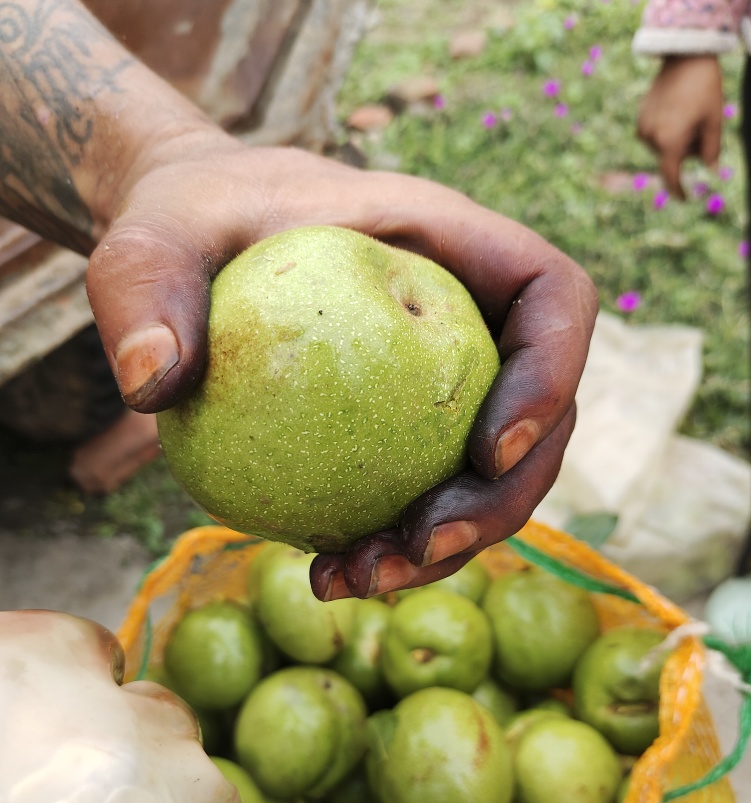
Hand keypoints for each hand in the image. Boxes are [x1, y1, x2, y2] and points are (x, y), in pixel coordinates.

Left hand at [86, 132, 595, 597]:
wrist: (199, 252)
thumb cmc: (190, 222)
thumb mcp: (150, 236)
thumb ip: (145, 287)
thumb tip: (154, 382)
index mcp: (454, 246)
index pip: (552, 298)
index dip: (551, 375)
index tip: (490, 450)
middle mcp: (472, 319)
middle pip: (543, 416)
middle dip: (499, 501)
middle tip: (413, 549)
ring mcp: (449, 382)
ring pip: (493, 477)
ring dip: (449, 546)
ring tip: (355, 580)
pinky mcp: (412, 432)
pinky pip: (429, 495)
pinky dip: (396, 546)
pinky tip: (324, 572)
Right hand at [637, 55, 722, 197]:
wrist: (685, 56)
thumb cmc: (704, 88)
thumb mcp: (714, 120)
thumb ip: (711, 150)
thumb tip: (709, 171)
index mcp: (669, 141)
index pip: (671, 176)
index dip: (678, 190)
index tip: (685, 199)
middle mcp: (651, 137)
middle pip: (671, 157)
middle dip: (686, 150)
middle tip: (701, 126)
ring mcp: (643, 126)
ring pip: (662, 146)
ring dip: (676, 139)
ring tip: (689, 114)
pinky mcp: (640, 116)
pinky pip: (655, 133)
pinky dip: (667, 129)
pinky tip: (679, 108)